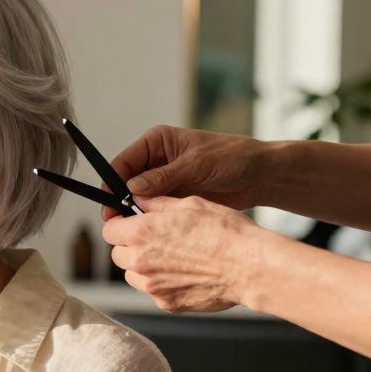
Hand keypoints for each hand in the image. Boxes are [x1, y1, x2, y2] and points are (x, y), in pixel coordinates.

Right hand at [100, 125, 269, 221]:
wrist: (261, 175)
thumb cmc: (233, 158)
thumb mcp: (196, 164)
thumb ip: (162, 176)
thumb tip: (131, 188)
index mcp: (157, 142)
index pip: (124, 161)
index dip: (113, 182)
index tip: (109, 203)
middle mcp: (156, 160)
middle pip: (125, 181)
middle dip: (119, 200)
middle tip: (116, 222)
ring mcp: (165, 179)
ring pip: (137, 197)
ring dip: (134, 211)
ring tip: (132, 229)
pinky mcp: (174, 196)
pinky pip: (153, 208)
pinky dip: (149, 218)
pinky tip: (148, 229)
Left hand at [102, 196, 264, 312]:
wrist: (249, 267)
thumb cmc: (225, 233)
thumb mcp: (190, 204)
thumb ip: (157, 203)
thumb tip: (139, 198)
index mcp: (141, 233)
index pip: (109, 230)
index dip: (120, 225)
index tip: (130, 224)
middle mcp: (140, 261)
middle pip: (118, 254)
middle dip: (130, 247)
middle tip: (154, 240)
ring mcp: (152, 286)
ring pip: (132, 276)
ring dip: (143, 267)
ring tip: (172, 258)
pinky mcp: (166, 304)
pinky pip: (153, 292)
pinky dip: (162, 283)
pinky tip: (184, 273)